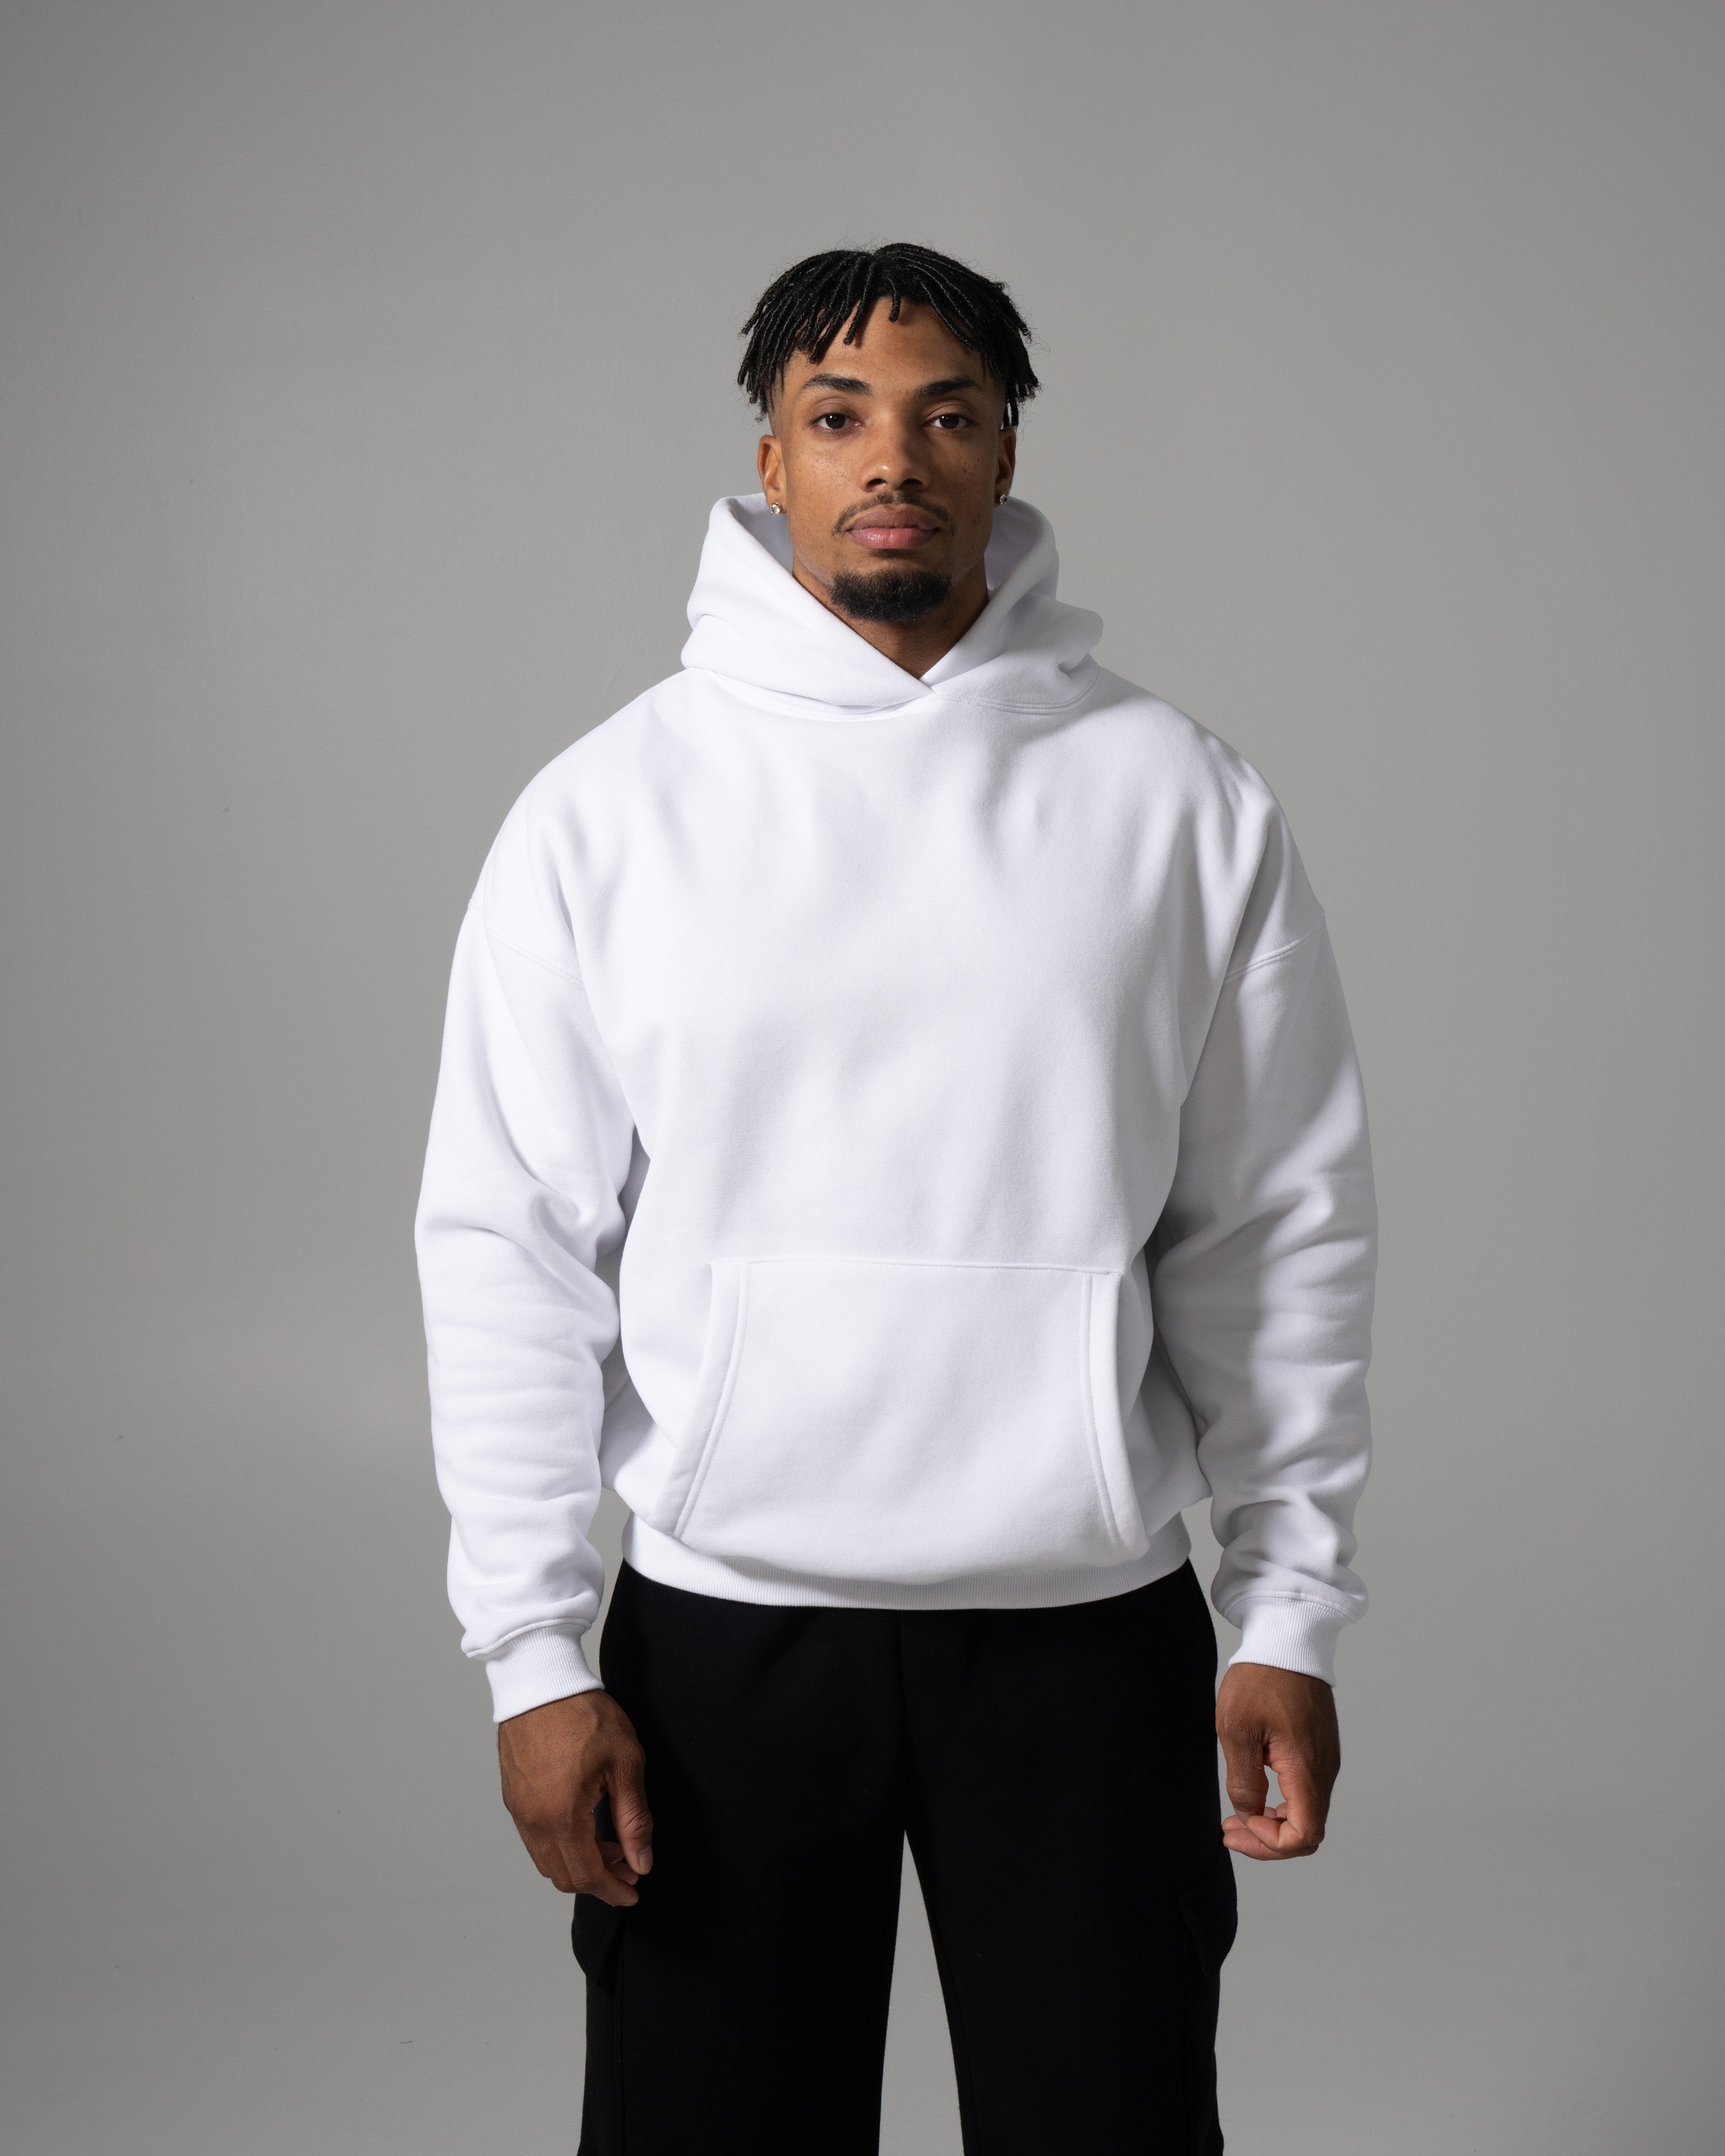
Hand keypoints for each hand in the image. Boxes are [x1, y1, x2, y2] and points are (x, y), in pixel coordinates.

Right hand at [497, 1690, 653, 1904]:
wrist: (542, 1680)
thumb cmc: (583, 1714)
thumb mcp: (625, 1763)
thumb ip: (634, 1819)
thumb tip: (642, 1861)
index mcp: (562, 1815)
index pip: (587, 1876)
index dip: (613, 1891)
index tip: (633, 1892)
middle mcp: (533, 1820)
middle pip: (564, 1876)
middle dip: (599, 1879)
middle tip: (628, 1864)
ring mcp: (519, 1810)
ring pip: (547, 1861)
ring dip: (579, 1863)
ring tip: (610, 1842)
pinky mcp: (512, 1797)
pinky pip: (534, 1839)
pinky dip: (560, 1845)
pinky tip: (584, 1825)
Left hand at [1215, 1661, 1339, 1861]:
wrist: (1287, 1639)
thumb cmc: (1261, 1677)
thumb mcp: (1237, 1728)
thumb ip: (1244, 1780)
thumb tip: (1248, 1814)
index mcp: (1307, 1768)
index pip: (1305, 1834)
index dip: (1272, 1843)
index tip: (1241, 1822)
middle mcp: (1324, 1769)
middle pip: (1308, 1830)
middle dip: (1268, 1840)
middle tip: (1231, 1831)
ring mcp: (1324, 1759)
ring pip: (1307, 1812)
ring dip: (1274, 1822)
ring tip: (1238, 1816)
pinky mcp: (1319, 1748)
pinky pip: (1306, 1790)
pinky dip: (1283, 1803)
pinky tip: (1256, 1791)